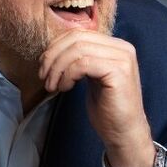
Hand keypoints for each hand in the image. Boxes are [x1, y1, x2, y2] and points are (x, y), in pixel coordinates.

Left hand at [38, 29, 153, 166]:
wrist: (123, 132)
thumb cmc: (106, 108)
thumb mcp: (90, 77)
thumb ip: (80, 59)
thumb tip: (53, 49)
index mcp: (114, 46)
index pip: (78, 33)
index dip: (55, 48)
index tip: (44, 68)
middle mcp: (122, 47)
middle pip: (76, 38)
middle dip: (53, 57)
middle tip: (44, 77)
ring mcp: (122, 58)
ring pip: (78, 50)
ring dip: (58, 68)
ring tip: (53, 86)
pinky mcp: (119, 71)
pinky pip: (83, 64)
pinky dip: (68, 75)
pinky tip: (65, 88)